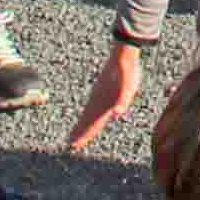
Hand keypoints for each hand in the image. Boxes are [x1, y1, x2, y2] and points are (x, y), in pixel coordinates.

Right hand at [63, 35, 146, 154]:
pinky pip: (91, 106)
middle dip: (80, 133)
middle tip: (71, 145)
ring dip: (82, 125)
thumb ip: (123, 101)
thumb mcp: (129, 88)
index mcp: (103, 102)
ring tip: (75, 134)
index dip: (84, 134)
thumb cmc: (127, 72)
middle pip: (87, 120)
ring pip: (88, 114)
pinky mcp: (101, 89)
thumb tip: (117, 113)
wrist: (122, 55)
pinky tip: (87, 116)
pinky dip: (88, 114)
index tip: (74, 145)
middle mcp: (97, 100)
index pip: (91, 122)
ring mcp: (98, 94)